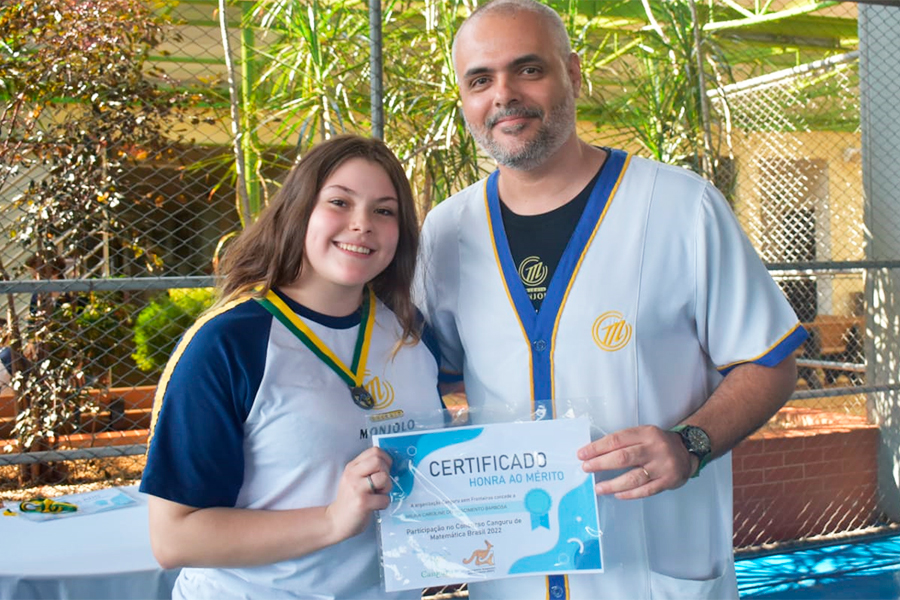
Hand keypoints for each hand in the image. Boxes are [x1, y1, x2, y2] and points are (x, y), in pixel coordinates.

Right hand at [324, 447, 392, 541]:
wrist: (335, 521)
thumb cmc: (350, 500)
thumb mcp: (354, 479)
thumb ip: (367, 469)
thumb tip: (389, 464)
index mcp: (352, 467)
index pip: (374, 451)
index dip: (385, 459)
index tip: (384, 470)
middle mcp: (353, 475)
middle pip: (379, 461)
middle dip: (386, 473)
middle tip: (381, 484)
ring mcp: (357, 488)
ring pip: (384, 478)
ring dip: (387, 488)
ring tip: (378, 495)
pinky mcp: (362, 503)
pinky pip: (385, 499)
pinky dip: (384, 503)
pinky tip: (375, 506)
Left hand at [577, 425, 694, 499]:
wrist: (687, 451)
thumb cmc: (658, 443)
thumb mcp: (643, 434)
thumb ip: (624, 442)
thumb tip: (595, 454)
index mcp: (646, 433)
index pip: (617, 440)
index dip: (597, 447)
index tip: (582, 454)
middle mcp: (655, 449)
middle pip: (623, 457)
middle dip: (601, 463)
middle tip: (586, 468)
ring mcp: (662, 466)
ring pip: (634, 477)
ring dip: (613, 484)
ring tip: (598, 487)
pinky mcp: (668, 481)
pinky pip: (646, 490)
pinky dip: (630, 494)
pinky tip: (617, 494)